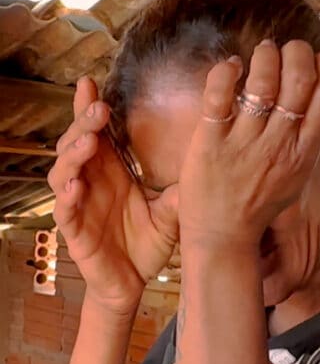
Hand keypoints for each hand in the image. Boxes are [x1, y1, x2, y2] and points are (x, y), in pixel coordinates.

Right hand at [47, 78, 179, 316]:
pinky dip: (67, 197)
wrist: (135, 282)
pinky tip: (76, 185)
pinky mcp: (74, 231)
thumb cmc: (148, 242)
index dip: (90, 108)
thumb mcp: (173, 210)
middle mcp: (91, 183)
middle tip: (99, 107)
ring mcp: (79, 205)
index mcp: (111, 171)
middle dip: (83, 123)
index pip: (97, 133)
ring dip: (73, 154)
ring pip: (63, 172)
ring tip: (88, 141)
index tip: (92, 82)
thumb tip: (213, 158)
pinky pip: (64, 211)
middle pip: (77, 144)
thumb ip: (183, 187)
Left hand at [177, 39, 319, 249]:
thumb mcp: (298, 176)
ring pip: (262, 82)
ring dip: (266, 56)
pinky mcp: (210, 141)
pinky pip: (219, 95)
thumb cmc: (261, 205)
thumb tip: (319, 103)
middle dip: (298, 52)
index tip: (318, 58)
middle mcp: (279, 144)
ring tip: (263, 51)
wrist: (224, 237)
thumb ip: (308, 141)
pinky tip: (232, 65)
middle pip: (300, 81)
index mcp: (304, 153)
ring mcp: (245, 142)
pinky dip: (227, 71)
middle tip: (290, 48)